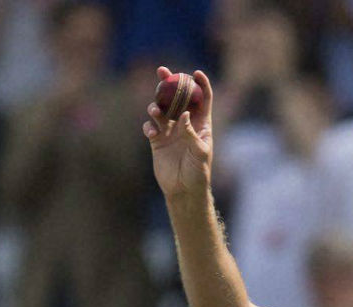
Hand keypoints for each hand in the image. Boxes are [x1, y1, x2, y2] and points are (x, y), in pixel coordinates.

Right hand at [143, 66, 213, 200]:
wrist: (184, 189)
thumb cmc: (198, 172)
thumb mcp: (200, 152)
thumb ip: (192, 133)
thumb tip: (183, 115)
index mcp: (201, 124)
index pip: (203, 99)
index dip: (201, 84)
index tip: (195, 72)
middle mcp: (185, 124)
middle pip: (177, 97)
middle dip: (170, 83)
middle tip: (162, 71)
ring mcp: (170, 131)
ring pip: (160, 109)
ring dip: (155, 106)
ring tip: (155, 111)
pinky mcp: (157, 141)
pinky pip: (150, 127)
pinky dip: (149, 126)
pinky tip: (151, 132)